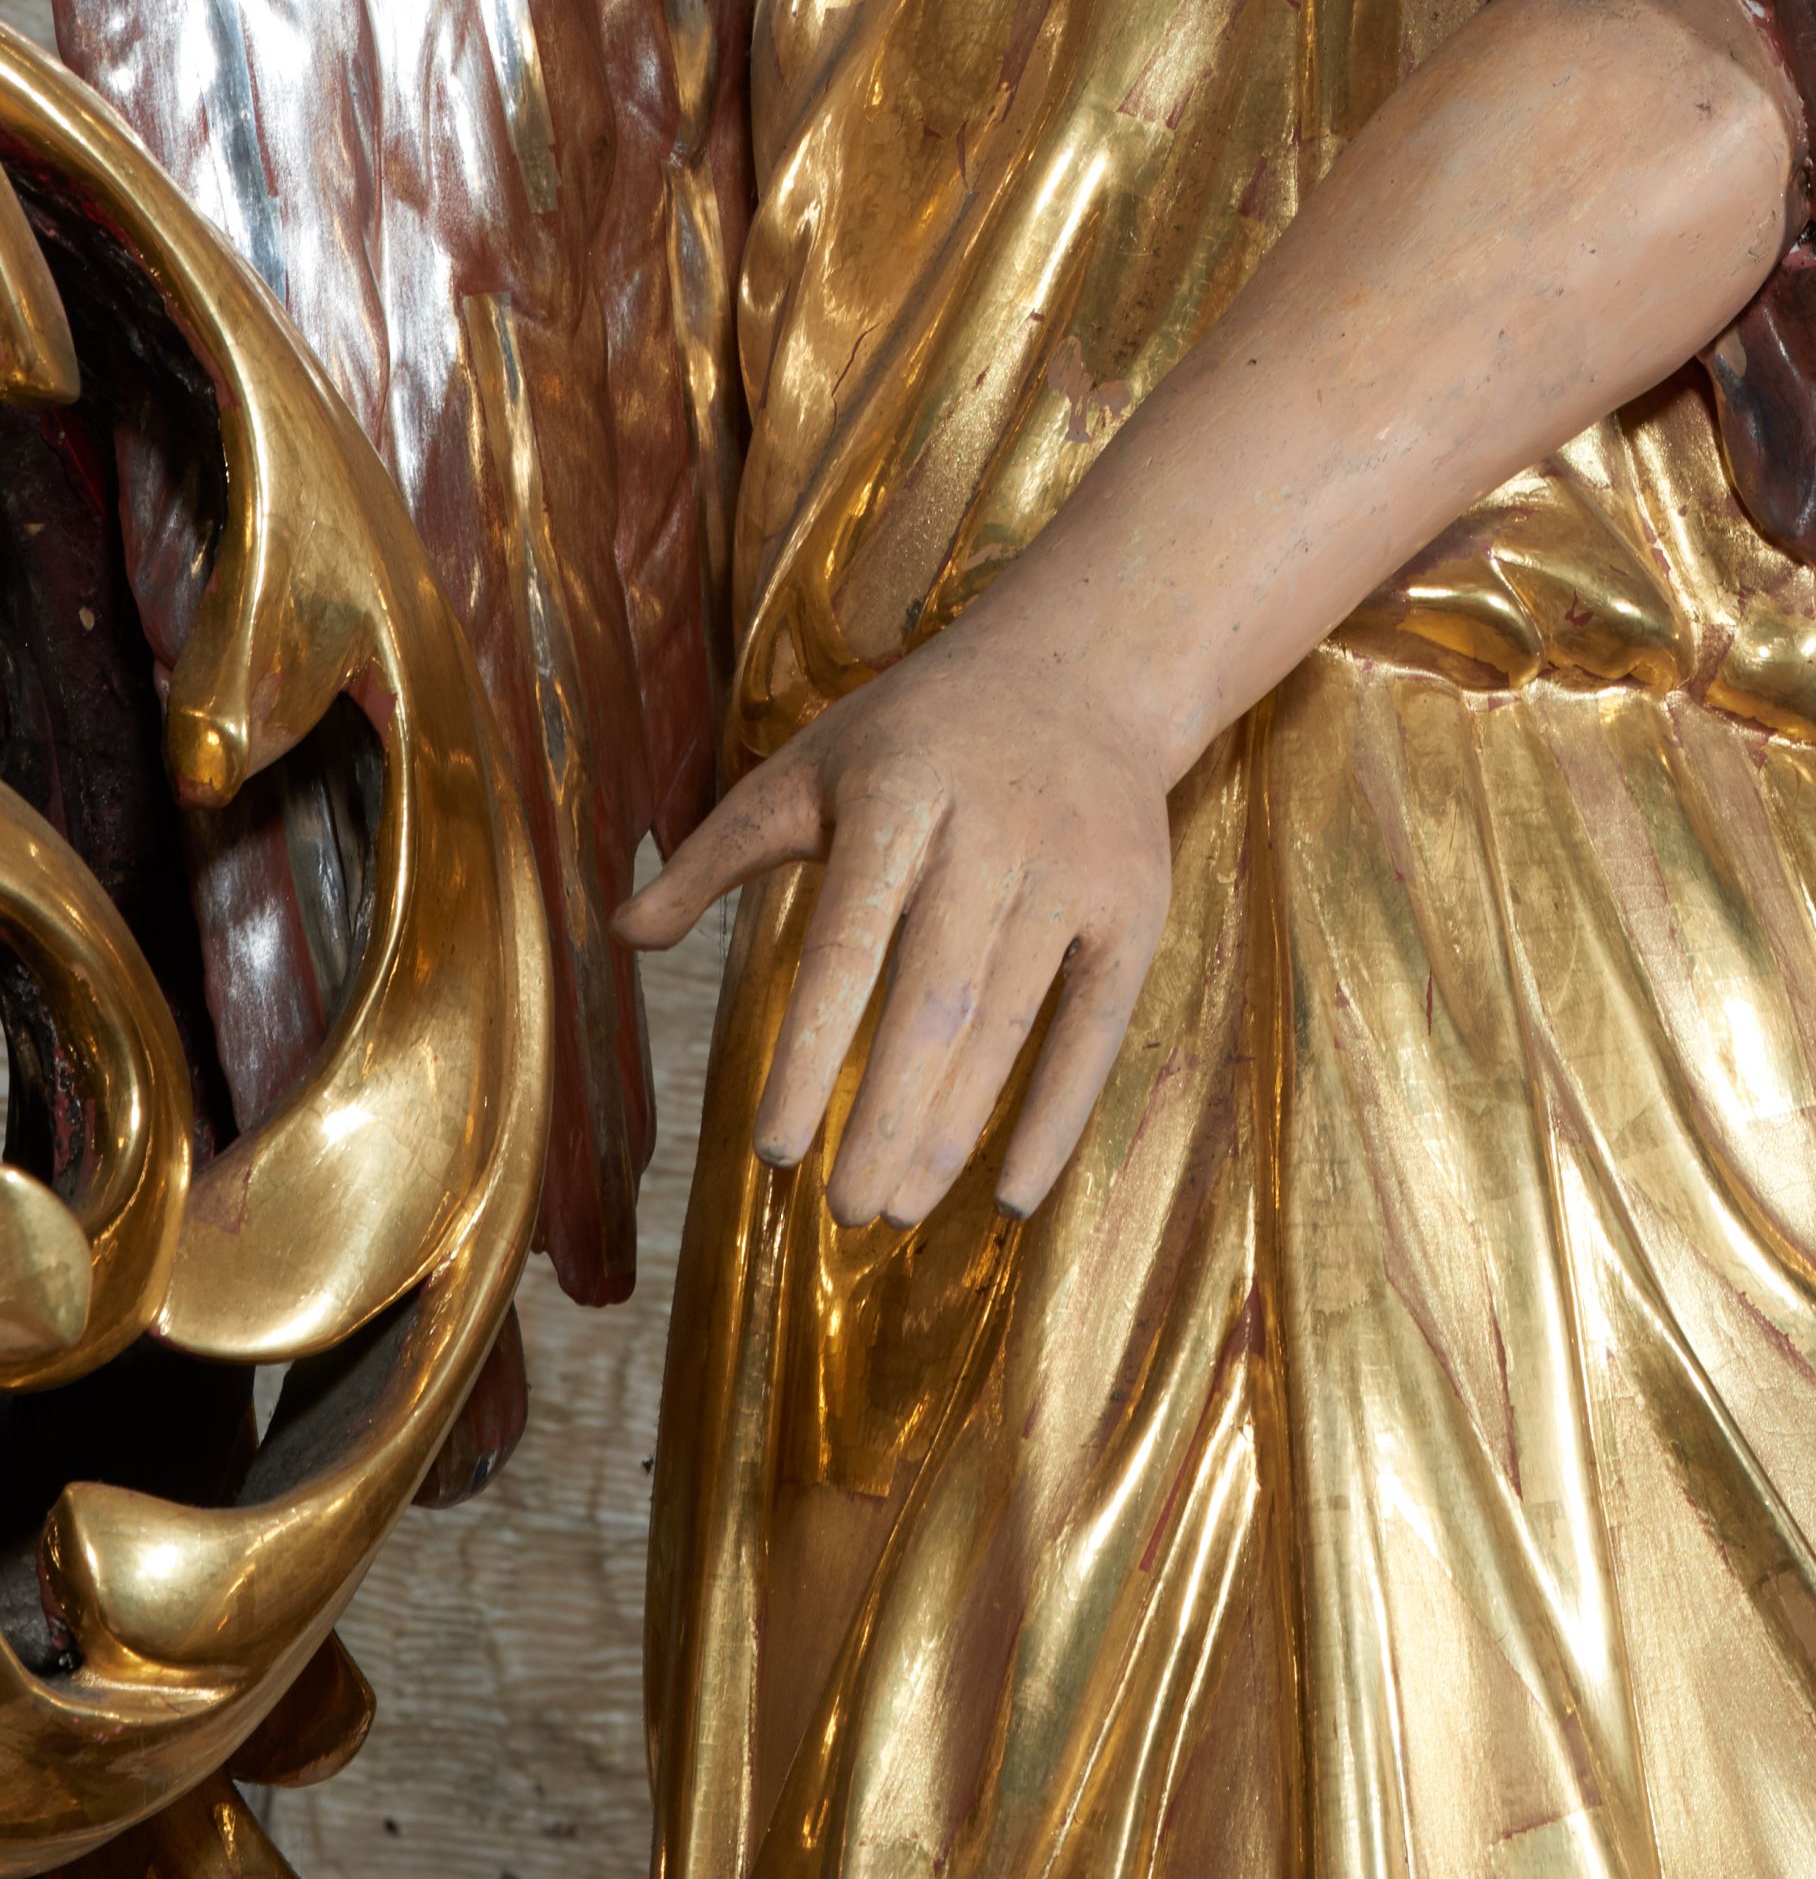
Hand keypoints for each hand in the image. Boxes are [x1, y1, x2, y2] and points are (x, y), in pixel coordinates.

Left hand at [613, 581, 1174, 1225]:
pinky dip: (1056, 1120)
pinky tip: (1011, 1196)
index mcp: (899, 797)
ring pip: (1008, 1025)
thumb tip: (619, 935)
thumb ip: (717, 853)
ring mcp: (1072, 869)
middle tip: (845, 1211)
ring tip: (898, 1208)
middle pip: (935, 1003)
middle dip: (889, 1120)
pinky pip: (1095, 1031)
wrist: (1089, 667)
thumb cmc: (920, 733)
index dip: (810, 1054)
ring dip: (954, 1131)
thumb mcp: (812, 765)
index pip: (847, 947)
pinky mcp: (1134, 905)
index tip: (775, 1152)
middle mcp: (991, 832)